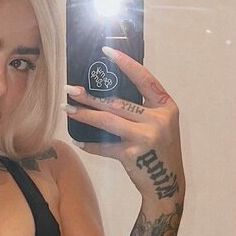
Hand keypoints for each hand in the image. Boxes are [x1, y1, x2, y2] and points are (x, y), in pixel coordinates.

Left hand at [65, 47, 184, 202]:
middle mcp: (158, 120)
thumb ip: (142, 109)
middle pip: (118, 102)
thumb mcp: (160, 124)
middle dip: (91, 96)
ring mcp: (146, 137)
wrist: (167, 185)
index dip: (125, 64)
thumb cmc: (160, 150)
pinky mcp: (132, 155)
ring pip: (108, 121)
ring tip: (68, 108)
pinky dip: (90, 144)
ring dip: (85, 114)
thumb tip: (107, 92)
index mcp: (166, 107)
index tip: (106, 51)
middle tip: (70, 88)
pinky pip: (105, 146)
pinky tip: (78, 140)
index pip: (144, 79)